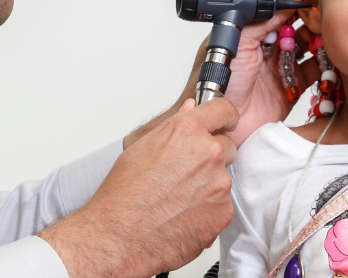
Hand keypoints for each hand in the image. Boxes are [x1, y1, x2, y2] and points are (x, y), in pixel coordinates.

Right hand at [39, 98, 237, 277]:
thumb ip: (172, 126)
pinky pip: (222, 205)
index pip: (223, 110)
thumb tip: (190, 110)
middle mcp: (208, 154)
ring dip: (208, 185)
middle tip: (184, 172)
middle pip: (226, 146)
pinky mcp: (224, 212)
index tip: (225, 122)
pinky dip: (208, 209)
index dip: (224, 116)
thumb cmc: (123, 195)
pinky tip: (183, 214)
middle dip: (211, 156)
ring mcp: (219, 185)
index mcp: (186, 132)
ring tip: (177, 198)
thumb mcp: (141, 148)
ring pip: (222, 178)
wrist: (121, 236)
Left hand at [189, 0, 319, 144]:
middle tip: (319, 11)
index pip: (272, 4)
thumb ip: (263, 19)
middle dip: (308, 14)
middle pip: (294, 21)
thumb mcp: (240, 42)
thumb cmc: (221, 82)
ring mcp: (280, 63)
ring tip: (323, 33)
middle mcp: (265, 44)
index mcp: (249, 29)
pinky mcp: (292, 85)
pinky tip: (331, 53)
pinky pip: (314, 69)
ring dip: (317, 36)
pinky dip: (325, 61)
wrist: (224, 122)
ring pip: (307, 42)